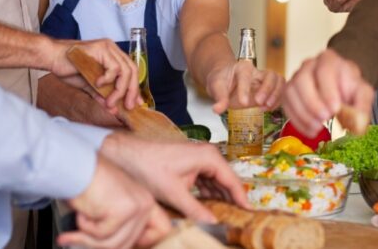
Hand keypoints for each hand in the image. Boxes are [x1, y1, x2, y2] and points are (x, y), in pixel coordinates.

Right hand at [48, 38, 140, 109]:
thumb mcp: (88, 85)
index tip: (135, 103)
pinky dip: (108, 79)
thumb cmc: (68, 68)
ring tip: (110, 101)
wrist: (51, 58)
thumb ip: (101, 94)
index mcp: (112, 56)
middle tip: (128, 106)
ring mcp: (107, 47)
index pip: (130, 71)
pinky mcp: (101, 48)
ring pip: (125, 70)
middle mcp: (112, 49)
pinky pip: (113, 67)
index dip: (134, 88)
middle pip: (132, 70)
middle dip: (131, 91)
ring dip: (119, 90)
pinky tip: (98, 83)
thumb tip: (113, 109)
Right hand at [60, 155, 171, 248]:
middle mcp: (145, 204)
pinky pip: (101, 234)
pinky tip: (83, 211)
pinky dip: (85, 227)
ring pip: (113, 244)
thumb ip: (120, 228)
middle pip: (127, 244)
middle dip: (99, 245)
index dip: (142, 241)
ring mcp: (136, 207)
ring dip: (89, 238)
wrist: (74, 166)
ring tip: (79, 223)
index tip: (116, 242)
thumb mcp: (110, 208)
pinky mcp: (122, 211)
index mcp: (146, 202)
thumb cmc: (87, 186)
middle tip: (80, 238)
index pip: (162, 230)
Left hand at [100, 133, 249, 221]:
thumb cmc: (149, 167)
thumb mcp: (173, 193)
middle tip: (239, 217)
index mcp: (209, 157)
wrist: (128, 154)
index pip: (232, 180)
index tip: (249, 213)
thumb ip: (195, 210)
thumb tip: (213, 223)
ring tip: (227, 214)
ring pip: (216, 181)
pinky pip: (206, 180)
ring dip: (220, 197)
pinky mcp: (191, 163)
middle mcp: (208, 154)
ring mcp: (199, 158)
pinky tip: (210, 206)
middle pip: (226, 180)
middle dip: (232, 198)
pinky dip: (209, 193)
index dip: (241, 198)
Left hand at [206, 60, 284, 113]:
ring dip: (276, 95)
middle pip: (270, 75)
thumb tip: (217, 109)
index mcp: (242, 67)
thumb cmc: (222, 80)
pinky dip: (278, 101)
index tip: (243, 102)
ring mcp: (264, 81)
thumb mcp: (216, 86)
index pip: (247, 76)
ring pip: (279, 81)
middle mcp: (256, 72)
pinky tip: (268, 109)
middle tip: (259, 102)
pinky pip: (280, 91)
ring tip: (266, 107)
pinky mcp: (269, 90)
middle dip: (267, 89)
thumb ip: (219, 98)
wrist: (226, 79)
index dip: (245, 89)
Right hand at [283, 49, 373, 137]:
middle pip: (303, 79)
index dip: (327, 90)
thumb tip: (357, 126)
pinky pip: (286, 104)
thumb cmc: (349, 88)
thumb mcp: (363, 94)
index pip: (324, 71)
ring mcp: (295, 77)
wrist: (339, 87)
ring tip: (317, 128)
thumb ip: (362, 106)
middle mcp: (308, 65)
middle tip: (324, 119)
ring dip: (303, 113)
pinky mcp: (288, 92)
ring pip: (291, 92)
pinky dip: (297, 120)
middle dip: (312, 102)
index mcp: (329, 59)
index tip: (334, 109)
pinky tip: (310, 131)